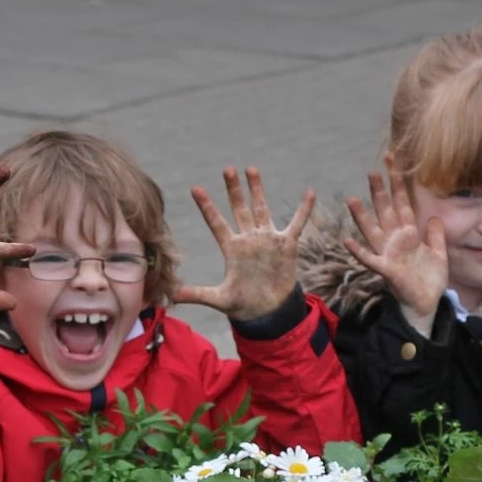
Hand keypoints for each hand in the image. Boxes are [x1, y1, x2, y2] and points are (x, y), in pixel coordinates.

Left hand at [174, 166, 315, 319]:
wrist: (268, 311)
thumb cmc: (243, 304)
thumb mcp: (219, 299)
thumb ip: (198, 294)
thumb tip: (173, 296)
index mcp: (232, 249)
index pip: (216, 223)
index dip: (207, 207)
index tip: (196, 188)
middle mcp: (248, 239)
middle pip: (239, 209)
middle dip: (233, 189)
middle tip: (227, 169)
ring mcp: (267, 240)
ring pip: (262, 209)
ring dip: (257, 190)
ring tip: (251, 169)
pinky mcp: (286, 245)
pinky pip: (297, 224)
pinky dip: (304, 210)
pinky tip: (309, 193)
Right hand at [343, 156, 447, 332]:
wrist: (427, 304)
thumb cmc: (430, 280)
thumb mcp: (439, 253)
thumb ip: (436, 235)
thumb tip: (435, 217)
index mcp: (408, 234)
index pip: (402, 204)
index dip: (398, 185)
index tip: (393, 164)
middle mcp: (395, 241)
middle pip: (386, 212)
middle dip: (380, 193)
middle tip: (372, 172)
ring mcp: (389, 254)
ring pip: (373, 231)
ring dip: (363, 217)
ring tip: (352, 200)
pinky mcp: (387, 270)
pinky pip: (370, 259)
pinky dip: (359, 251)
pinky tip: (347, 241)